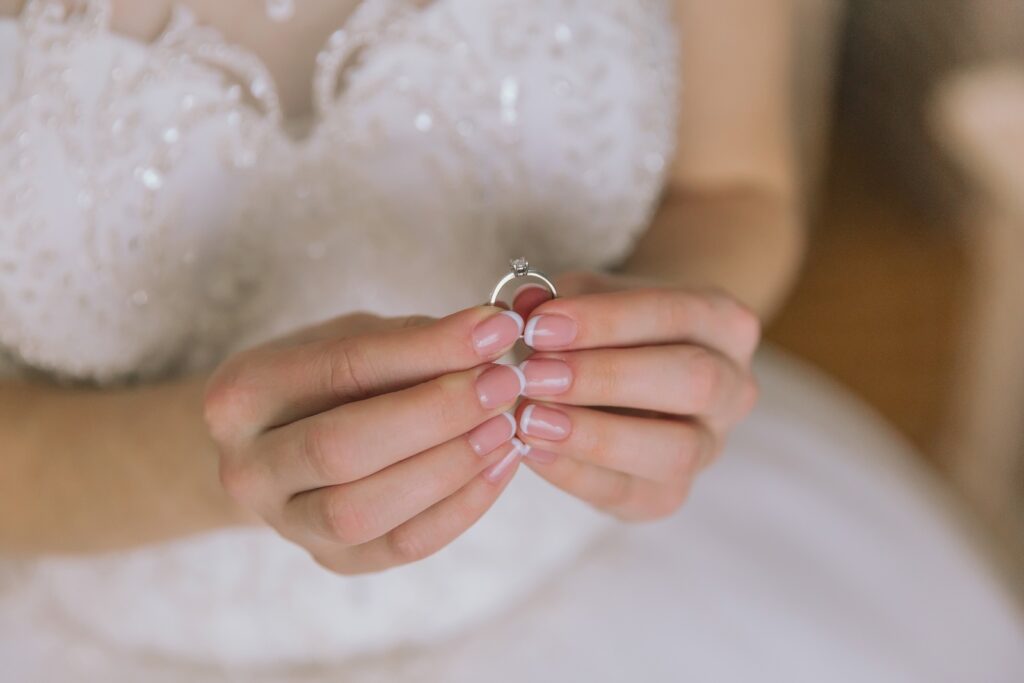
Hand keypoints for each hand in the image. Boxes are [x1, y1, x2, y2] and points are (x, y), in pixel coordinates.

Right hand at [203, 306, 528, 573]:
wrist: (282, 447)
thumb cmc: (324, 382)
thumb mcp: (352, 340)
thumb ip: (410, 342)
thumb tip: (490, 336)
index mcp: (240, 395)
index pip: (340, 369)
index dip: (426, 350)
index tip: (494, 330)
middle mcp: (248, 468)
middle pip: (341, 449)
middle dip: (435, 413)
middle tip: (503, 383)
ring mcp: (287, 525)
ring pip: (364, 511)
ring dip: (448, 465)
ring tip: (505, 425)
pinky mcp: (333, 561)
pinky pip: (402, 546)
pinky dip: (461, 507)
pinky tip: (500, 465)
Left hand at [510, 272, 760, 520]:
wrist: (627, 375)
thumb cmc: (610, 328)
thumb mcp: (588, 297)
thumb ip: (560, 301)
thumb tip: (525, 304)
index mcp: (726, 325)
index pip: (677, 315)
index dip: (606, 321)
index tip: (539, 326)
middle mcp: (733, 389)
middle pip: (694, 382)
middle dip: (607, 378)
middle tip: (535, 375)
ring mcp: (708, 449)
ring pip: (675, 450)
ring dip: (594, 435)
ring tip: (530, 417)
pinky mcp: (667, 495)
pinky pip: (627, 492)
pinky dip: (572, 472)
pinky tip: (529, 448)